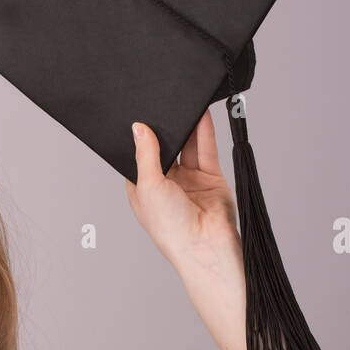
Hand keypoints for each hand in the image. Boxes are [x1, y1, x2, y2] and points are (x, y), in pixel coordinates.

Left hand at [124, 110, 241, 271]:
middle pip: (166, 149)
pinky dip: (204, 131)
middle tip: (164, 106)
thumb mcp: (148, 186)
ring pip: (187, 146)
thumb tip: (138, 128)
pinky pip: (206, 149)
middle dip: (166, 130)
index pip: (140, 157)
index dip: (142, 139)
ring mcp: (190, 180)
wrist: (205, 245)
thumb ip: (145, 154)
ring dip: (187, 127)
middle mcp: (166, 184)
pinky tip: (201, 114)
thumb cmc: (170, 228)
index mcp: (144, 190)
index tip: (141, 117)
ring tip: (185, 104)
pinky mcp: (211, 177)